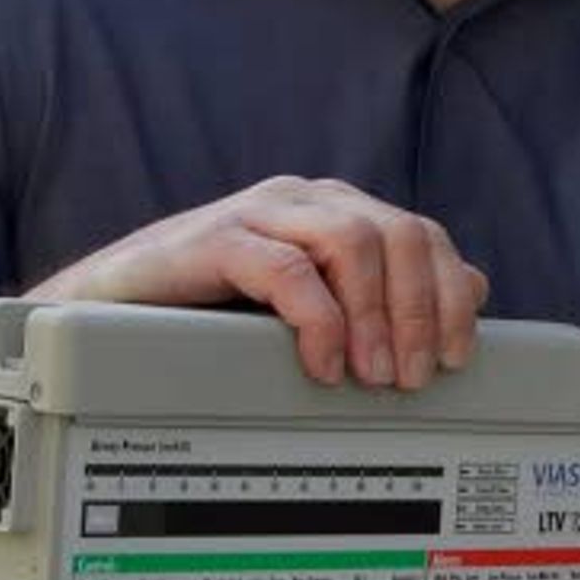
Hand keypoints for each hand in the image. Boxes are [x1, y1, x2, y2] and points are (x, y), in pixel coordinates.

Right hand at [34, 177, 487, 388]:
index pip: (424, 235)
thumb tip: (475, 287)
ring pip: (354, 241)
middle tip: (409, 378)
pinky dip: (318, 319)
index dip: (450, 296)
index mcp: (337, 213)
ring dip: (375, 316)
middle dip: (419, 312)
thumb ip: (386, 294)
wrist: (104, 312)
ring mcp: (261, 213)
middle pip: (401, 235)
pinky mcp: (216, 238)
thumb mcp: (310, 307)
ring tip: (370, 375)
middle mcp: (306, 201)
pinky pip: (288, 267)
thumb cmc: (209, 311)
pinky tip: (321, 362)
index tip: (453, 358)